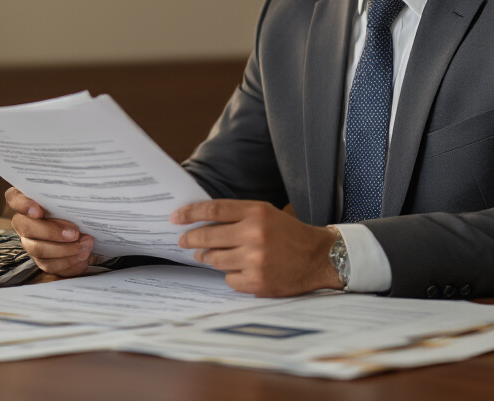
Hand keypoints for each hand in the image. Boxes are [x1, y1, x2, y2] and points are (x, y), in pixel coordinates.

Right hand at [5, 187, 93, 276]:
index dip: (24, 205)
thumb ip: (65, 197)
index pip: (14, 198)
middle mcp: (23, 222)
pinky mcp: (41, 259)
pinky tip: (82, 259)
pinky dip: (68, 264)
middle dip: (53, 233)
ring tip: (85, 246)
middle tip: (75, 234)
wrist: (82, 225)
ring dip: (64, 251)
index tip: (38, 211)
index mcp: (25, 200)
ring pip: (39, 250)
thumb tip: (78, 201)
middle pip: (28, 229)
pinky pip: (50, 265)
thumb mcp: (68, 197)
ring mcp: (30, 242)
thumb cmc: (71, 205)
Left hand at [172, 199, 341, 296]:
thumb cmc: (288, 234)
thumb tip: (200, 221)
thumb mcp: (265, 214)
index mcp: (256, 212)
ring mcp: (255, 260)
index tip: (175, 217)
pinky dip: (231, 274)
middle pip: (208, 237)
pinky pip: (229, 278)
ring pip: (215, 260)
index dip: (190, 213)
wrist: (318, 257)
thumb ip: (236, 216)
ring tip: (208, 255)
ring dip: (209, 257)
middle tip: (183, 240)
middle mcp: (254, 235)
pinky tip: (240, 269)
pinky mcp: (257, 282)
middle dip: (191, 239)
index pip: (213, 210)